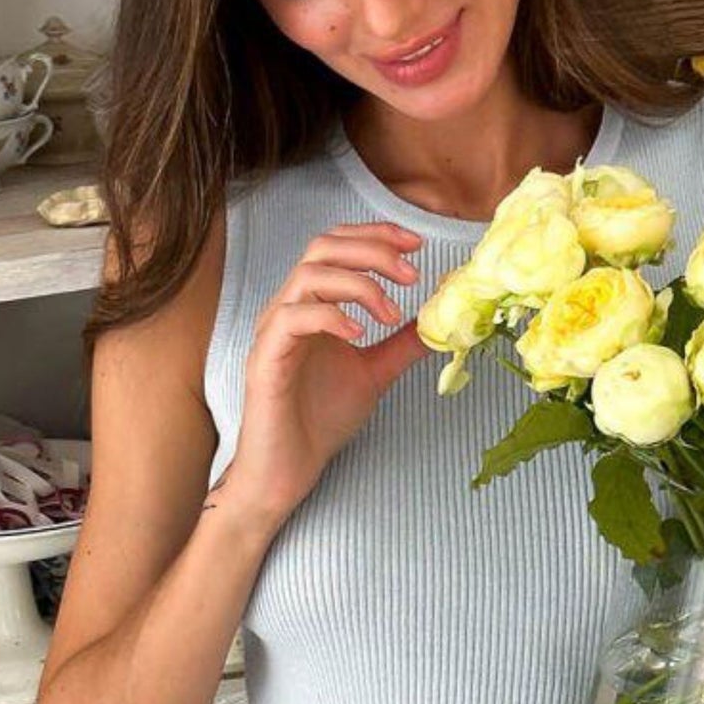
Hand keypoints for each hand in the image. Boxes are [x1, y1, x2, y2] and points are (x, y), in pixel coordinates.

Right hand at [226, 222, 429, 520]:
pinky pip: (292, 318)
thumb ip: (402, 344)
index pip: (337, 245)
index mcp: (312, 304)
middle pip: (323, 247)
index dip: (376, 235)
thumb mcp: (375, 372)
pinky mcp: (266, 358)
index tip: (417, 245)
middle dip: (373, 251)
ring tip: (391, 312)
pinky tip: (360, 334)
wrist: (290, 468)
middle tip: (412, 275)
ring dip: (359, 284)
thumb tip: (438, 321)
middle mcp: (289, 308)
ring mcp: (274, 330)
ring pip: (309, 276)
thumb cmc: (321, 419)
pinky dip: (330, 316)